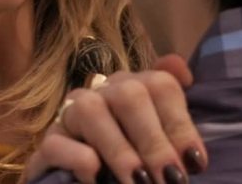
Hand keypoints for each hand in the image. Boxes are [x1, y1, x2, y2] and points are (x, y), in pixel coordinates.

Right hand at [23, 54, 206, 183]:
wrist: (94, 183)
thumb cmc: (132, 163)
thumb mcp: (158, 140)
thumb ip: (173, 114)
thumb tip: (183, 69)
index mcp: (134, 87)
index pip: (160, 85)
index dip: (180, 124)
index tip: (196, 164)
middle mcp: (102, 93)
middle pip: (129, 95)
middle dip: (153, 140)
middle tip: (171, 180)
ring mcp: (70, 116)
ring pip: (90, 111)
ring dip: (119, 150)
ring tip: (139, 183)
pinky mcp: (46, 145)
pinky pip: (56, 142)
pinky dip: (78, 158)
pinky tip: (96, 178)